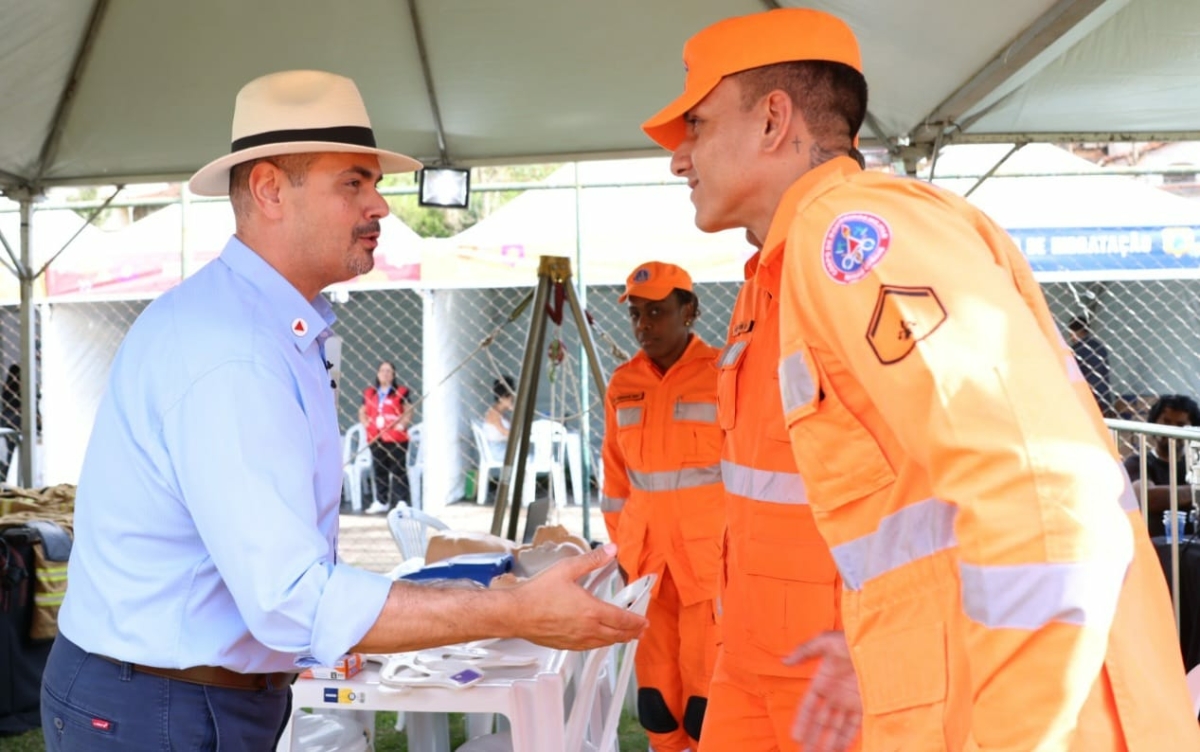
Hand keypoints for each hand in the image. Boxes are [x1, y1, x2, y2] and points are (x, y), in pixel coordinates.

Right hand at [509, 543, 646, 649]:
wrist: (516, 613)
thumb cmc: (537, 593)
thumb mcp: (567, 569)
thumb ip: (592, 560)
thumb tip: (611, 550)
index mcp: (591, 611)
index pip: (622, 619)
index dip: (636, 621)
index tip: (644, 621)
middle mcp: (587, 629)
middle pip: (617, 635)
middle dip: (632, 633)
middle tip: (641, 631)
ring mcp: (577, 640)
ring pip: (605, 643)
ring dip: (618, 640)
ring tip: (626, 637)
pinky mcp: (566, 645)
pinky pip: (590, 647)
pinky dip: (601, 644)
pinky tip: (599, 640)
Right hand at [785, 630, 861, 751]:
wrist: (883, 644)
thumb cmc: (854, 639)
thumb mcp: (826, 641)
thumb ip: (804, 651)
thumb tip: (784, 661)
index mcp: (823, 681)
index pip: (808, 707)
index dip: (802, 722)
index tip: (795, 737)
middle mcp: (835, 695)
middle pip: (821, 722)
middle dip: (813, 739)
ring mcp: (850, 703)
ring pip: (836, 729)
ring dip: (828, 744)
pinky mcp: (866, 706)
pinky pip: (854, 728)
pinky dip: (847, 740)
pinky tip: (840, 751)